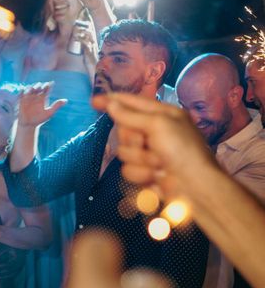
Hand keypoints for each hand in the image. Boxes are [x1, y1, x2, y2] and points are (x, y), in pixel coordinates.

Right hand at [17, 82, 66, 127]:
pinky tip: (24, 91)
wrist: (29, 125)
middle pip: (38, 87)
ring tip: (33, 89)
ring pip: (30, 89)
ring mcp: (28, 98)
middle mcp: (36, 97)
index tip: (49, 84)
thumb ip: (56, 106)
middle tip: (41, 87)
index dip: (48, 85)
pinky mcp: (21, 100)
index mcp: (43, 98)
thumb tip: (66, 100)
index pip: (46, 89)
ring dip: (31, 87)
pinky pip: (21, 93)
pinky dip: (22, 91)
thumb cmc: (40, 119)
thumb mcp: (49, 113)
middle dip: (39, 86)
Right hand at [93, 92, 214, 200]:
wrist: (194, 186)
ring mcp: (148, 152)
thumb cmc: (182, 150)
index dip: (112, 101)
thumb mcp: (158, 125)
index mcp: (162, 114)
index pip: (131, 103)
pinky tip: (155, 176)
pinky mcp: (144, 171)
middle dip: (132, 138)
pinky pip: (127, 169)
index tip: (93, 101)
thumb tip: (110, 103)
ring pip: (123, 152)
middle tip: (146, 143)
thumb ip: (130, 115)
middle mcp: (154, 131)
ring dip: (139, 159)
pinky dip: (141, 174)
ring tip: (158, 164)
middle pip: (123, 129)